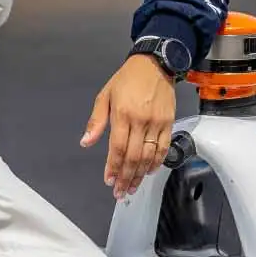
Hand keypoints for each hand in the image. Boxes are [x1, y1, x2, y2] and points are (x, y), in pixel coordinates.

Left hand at [80, 53, 176, 199]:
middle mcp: (140, 121)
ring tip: (132, 187)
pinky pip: (164, 148)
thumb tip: (86, 143)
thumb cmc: (126, 80)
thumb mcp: (105, 95)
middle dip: (125, 177)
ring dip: (140, 175)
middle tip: (120, 192)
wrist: (155, 64)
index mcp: (122, 114)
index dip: (113, 167)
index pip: (117, 148)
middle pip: (133, 157)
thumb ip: (96, 121)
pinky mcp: (169, 122)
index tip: (109, 181)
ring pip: (149, 156)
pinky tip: (149, 171)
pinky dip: (157, 162)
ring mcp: (157, 123)